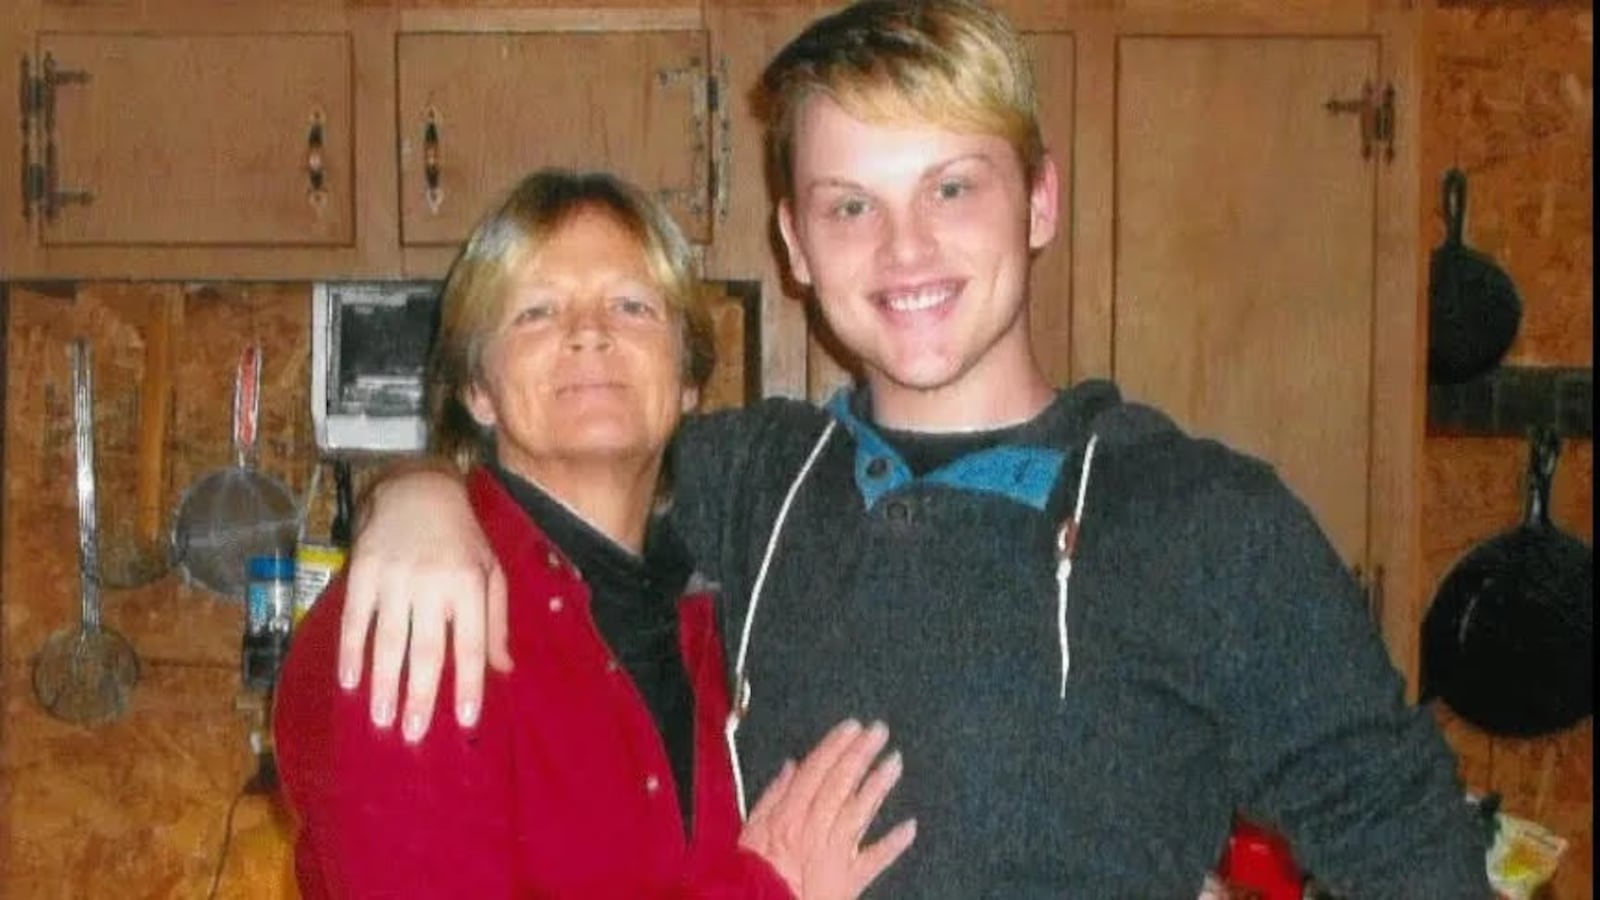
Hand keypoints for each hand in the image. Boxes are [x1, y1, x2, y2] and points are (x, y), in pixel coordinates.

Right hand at [337, 461, 509, 741]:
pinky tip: (349, 681)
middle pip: (426, 648)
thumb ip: (496, 621)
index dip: (468, 684)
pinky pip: (354, 617)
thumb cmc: (462, 538)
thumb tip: (503, 670)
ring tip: (381, 720)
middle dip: (420, 695)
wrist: (417, 488)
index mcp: (469, 584)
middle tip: (413, 735)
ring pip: (388, 639)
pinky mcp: (362, 569)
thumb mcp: (491, 571)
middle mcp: (433, 583)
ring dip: (383, 683)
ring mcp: (395, 576)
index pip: (471, 643)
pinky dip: (350, 651)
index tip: (465, 721)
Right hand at [740, 719, 916, 899]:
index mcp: (788, 817)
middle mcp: (815, 830)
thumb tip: (790, 766)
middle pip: (841, 784)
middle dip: (861, 754)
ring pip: (860, 813)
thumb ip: (770, 798)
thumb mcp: (748, 832)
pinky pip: (875, 860)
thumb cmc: (751, 875)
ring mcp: (836, 854)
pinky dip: (894, 843)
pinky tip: (911, 825)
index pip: (815, 772)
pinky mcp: (849, 881)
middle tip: (880, 731)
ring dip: (879, 785)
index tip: (852, 726)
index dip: (835, 746)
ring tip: (895, 761)